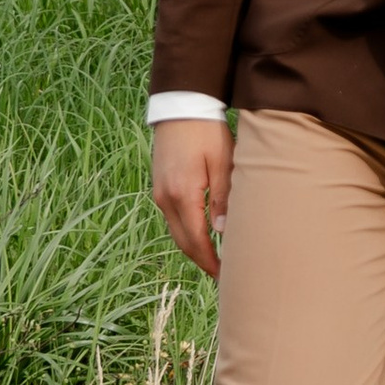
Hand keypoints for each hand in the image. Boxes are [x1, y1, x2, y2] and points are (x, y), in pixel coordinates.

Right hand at [152, 114, 233, 279]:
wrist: (181, 107)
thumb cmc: (206, 132)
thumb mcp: (222, 163)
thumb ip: (222, 198)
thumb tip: (222, 232)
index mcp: (182, 195)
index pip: (196, 240)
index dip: (210, 262)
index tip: (224, 276)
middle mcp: (165, 198)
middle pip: (183, 242)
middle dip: (202, 261)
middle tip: (222, 276)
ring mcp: (160, 193)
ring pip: (176, 232)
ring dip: (194, 248)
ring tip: (214, 260)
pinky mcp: (160, 186)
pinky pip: (172, 219)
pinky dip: (186, 233)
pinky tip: (202, 236)